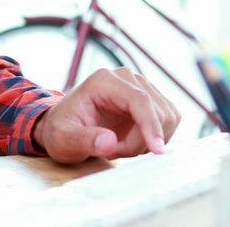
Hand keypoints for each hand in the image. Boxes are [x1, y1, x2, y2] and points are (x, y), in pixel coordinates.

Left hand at [32, 68, 180, 163]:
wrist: (65, 126)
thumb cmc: (61, 130)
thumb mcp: (62, 139)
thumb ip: (83, 140)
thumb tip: (109, 142)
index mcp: (104, 81)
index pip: (140, 100)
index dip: (152, 125)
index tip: (157, 150)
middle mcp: (126, 78)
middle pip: (156, 112)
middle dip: (140, 141)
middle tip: (112, 151)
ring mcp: (141, 87)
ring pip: (166, 118)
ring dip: (147, 141)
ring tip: (118, 147)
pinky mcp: (151, 100)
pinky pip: (168, 122)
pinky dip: (154, 138)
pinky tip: (132, 142)